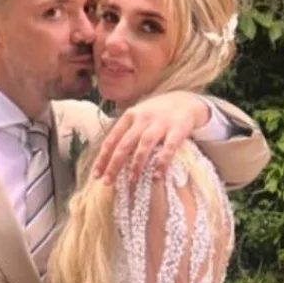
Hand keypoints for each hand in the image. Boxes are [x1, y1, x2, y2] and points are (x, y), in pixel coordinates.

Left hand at [91, 91, 209, 184]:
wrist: (188, 100)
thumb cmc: (157, 114)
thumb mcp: (138, 117)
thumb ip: (125, 133)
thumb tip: (106, 159)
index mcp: (130, 115)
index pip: (112, 138)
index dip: (102, 158)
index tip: (95, 175)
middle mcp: (143, 118)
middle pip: (125, 143)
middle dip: (114, 164)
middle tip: (107, 182)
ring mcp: (161, 122)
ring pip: (144, 144)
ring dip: (136, 163)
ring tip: (131, 180)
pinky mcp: (179, 128)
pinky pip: (169, 147)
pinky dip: (162, 162)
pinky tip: (156, 176)